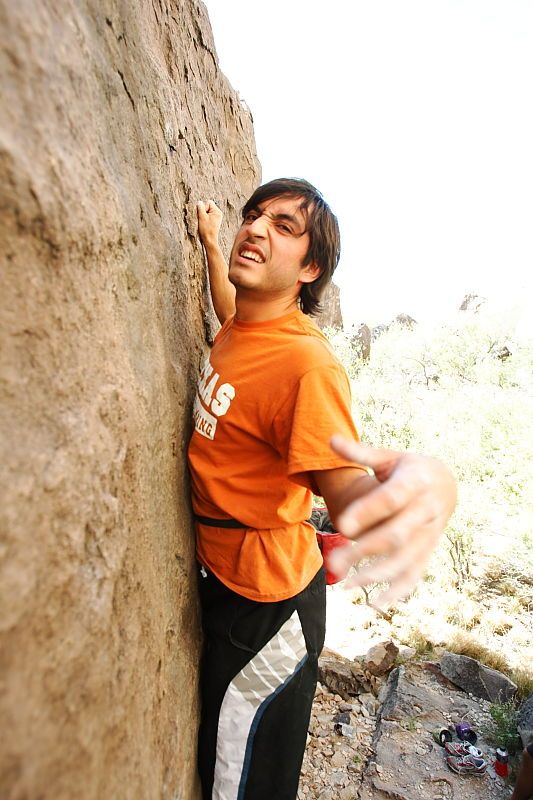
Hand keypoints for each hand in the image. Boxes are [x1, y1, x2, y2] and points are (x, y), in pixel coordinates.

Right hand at [197, 200, 222, 249]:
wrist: (209, 241)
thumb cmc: (206, 230)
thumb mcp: (202, 217)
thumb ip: (200, 208)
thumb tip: (199, 202)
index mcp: (217, 211)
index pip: (209, 202)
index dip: (203, 207)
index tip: (203, 215)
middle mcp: (218, 213)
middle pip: (207, 206)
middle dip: (203, 212)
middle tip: (203, 220)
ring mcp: (216, 218)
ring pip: (206, 212)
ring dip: (203, 216)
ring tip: (203, 223)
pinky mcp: (213, 222)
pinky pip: (207, 216)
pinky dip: (204, 219)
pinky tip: (204, 225)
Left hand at [328, 434, 456, 607]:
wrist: (445, 483)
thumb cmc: (407, 468)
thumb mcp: (387, 456)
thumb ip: (359, 452)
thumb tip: (329, 438)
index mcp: (415, 482)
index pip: (390, 499)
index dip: (367, 512)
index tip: (341, 525)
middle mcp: (426, 510)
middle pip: (395, 535)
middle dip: (364, 551)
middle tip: (333, 563)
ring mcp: (429, 534)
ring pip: (404, 560)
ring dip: (376, 576)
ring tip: (346, 586)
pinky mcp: (428, 551)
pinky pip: (415, 575)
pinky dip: (398, 592)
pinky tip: (375, 604)